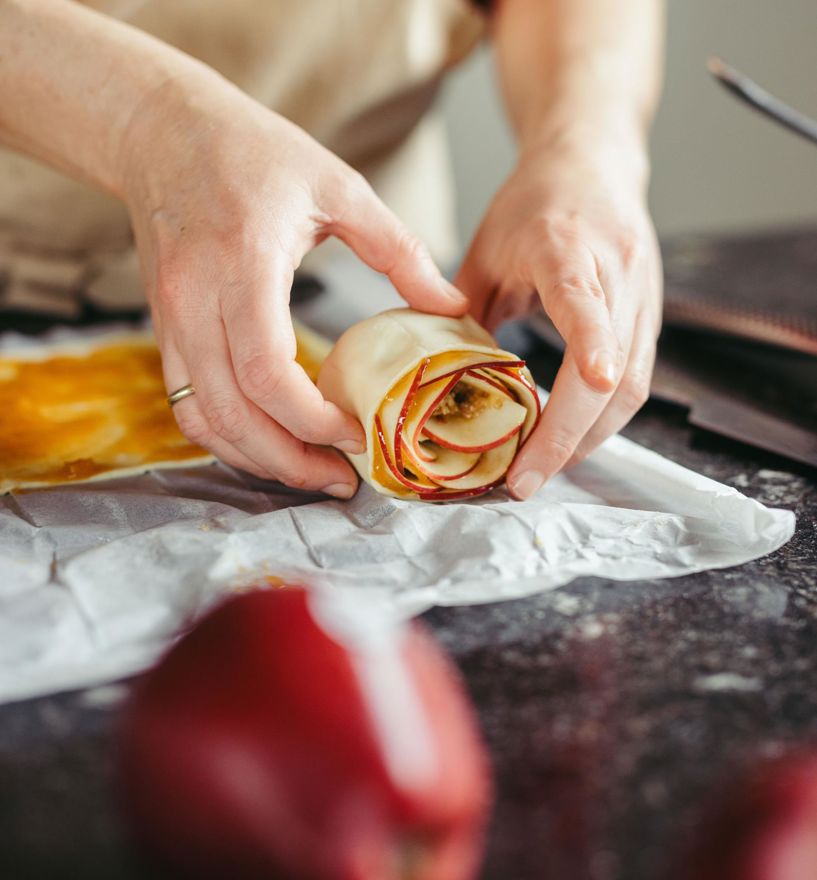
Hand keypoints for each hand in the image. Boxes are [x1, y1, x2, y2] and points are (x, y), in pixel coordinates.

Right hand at [121, 74, 466, 497]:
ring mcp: (171, 320)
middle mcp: (195, 302)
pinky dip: (228, 438)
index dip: (314, 420)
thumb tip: (451, 305)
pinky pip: (188, 406)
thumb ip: (398, 249)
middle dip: (290, 463)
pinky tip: (270, 444)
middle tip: (343, 481)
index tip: (359, 433)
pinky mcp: (163, 330)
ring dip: (257, 461)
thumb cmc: (253, 151)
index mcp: (244, 264)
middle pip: (234, 415)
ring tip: (311, 474)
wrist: (161, 132)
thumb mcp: (339, 186)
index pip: (268, 372)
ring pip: (204, 421)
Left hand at [455, 137, 662, 499]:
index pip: (586, 299)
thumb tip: (434, 377)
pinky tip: (568, 438)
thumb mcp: (485, 249)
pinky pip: (634, 382)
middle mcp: (617, 272)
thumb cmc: (535, 203)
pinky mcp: (649, 317)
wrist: (592, 165)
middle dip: (571, 436)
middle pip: (614, 370)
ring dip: (589, 439)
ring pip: (631, 387)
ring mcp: (642, 297)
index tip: (587, 386)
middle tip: (526, 480)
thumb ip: (461, 310)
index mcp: (568, 246)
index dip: (590, 345)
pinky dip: (600, 420)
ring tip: (542, 470)